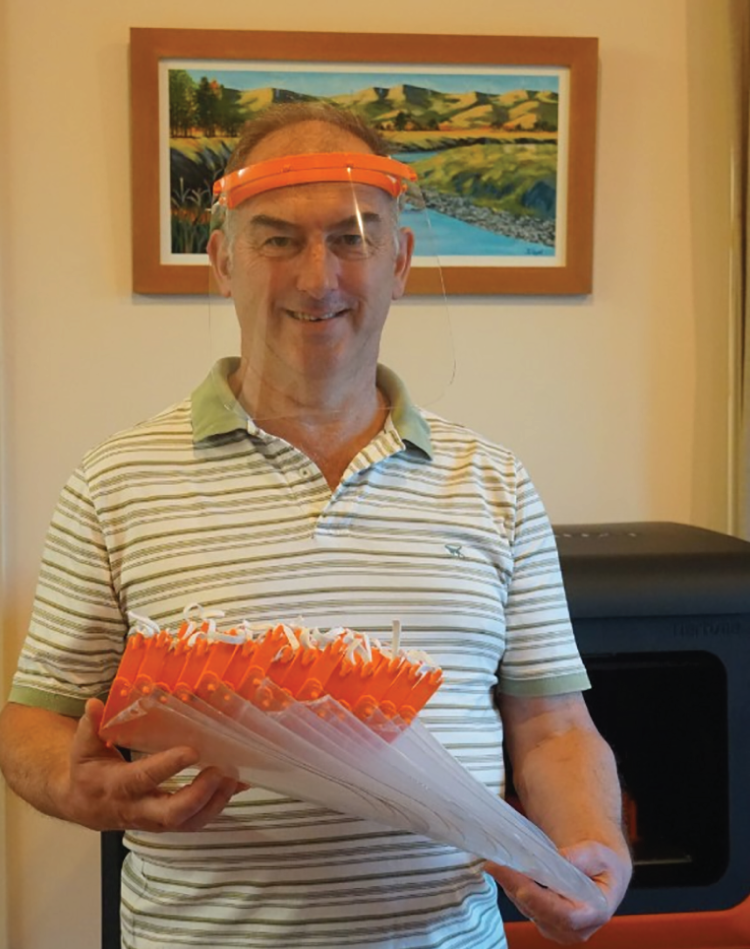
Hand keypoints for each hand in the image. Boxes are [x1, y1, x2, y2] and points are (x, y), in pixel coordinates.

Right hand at [63, 698, 242, 832]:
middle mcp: (137, 809)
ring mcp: (154, 820)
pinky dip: (217, 805)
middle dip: (199, 795)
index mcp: (116, 787)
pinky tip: (234, 786)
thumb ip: (90, 726)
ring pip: (188, 823)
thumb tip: (94, 703)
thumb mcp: (83, 747)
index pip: (144, 779)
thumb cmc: (87, 771)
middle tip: (219, 770)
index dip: (168, 767)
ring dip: (215, 802)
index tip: (192, 751)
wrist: (83, 806)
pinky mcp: (166, 823)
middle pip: (171, 815)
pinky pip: (195, 822)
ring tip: (233, 777)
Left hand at [487, 840, 631, 943]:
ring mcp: (559, 930)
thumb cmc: (603, 865)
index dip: (536, 897)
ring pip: (528, 910)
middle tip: (494, 864)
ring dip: (510, 887)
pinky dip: (513, 889)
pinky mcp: (546, 924)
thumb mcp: (598, 853)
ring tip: (495, 865)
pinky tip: (504, 873)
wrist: (602, 875)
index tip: (514, 878)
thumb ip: (579, 857)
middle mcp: (576, 929)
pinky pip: (525, 908)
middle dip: (514, 886)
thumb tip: (556, 858)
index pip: (562, 913)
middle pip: (539, 911)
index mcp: (595, 913)